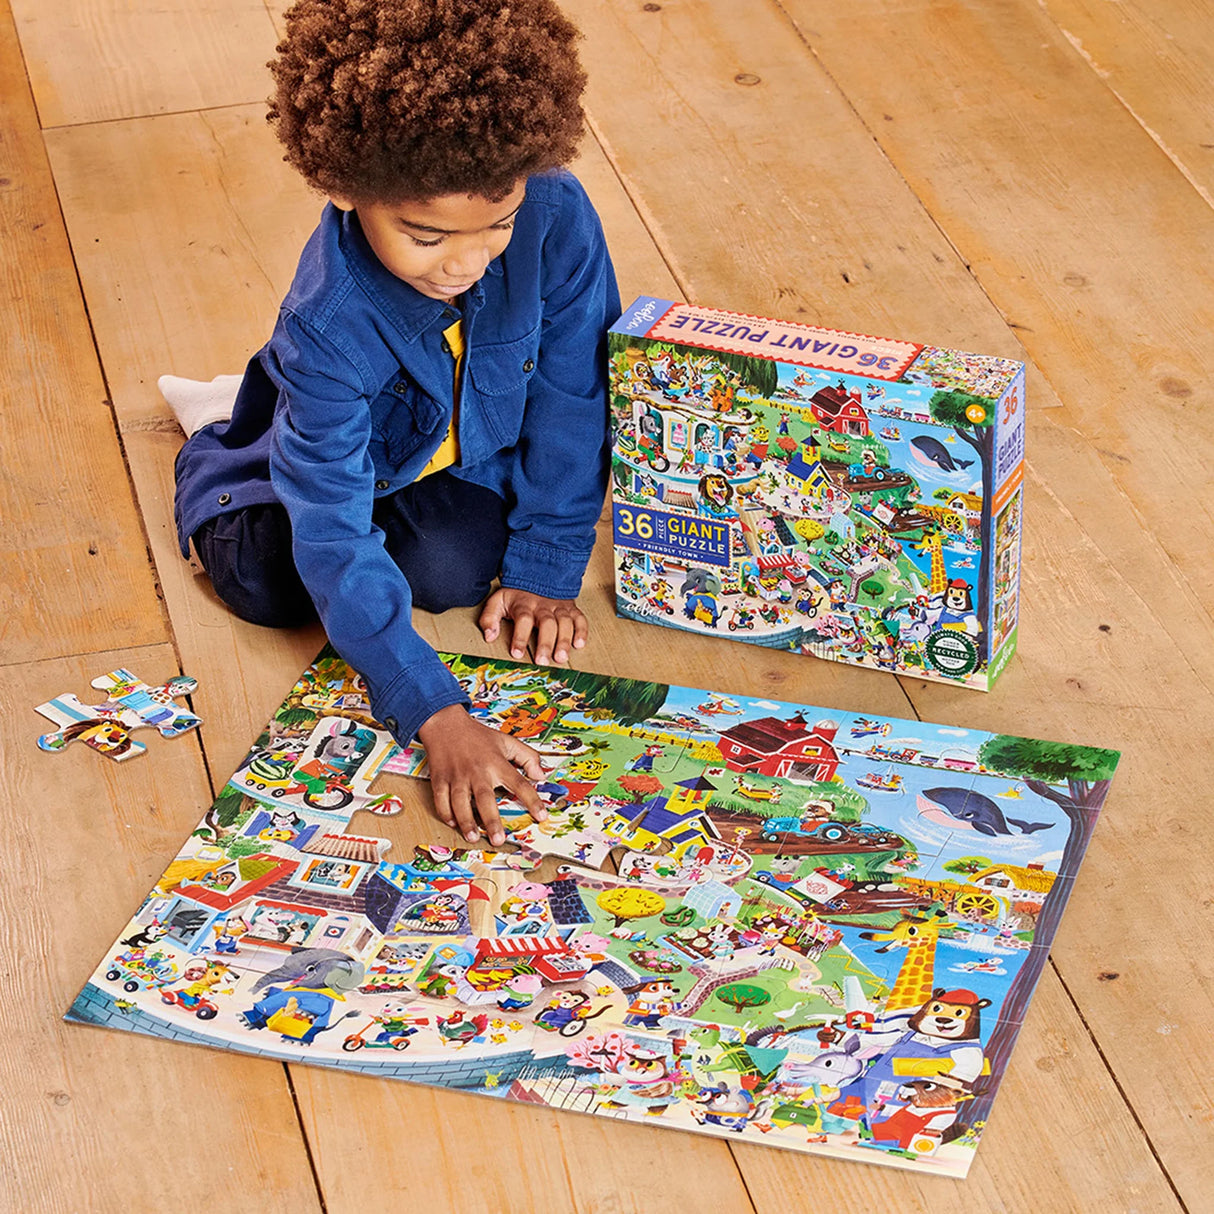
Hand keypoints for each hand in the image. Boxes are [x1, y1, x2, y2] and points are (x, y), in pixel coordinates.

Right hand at [416, 704, 546, 845]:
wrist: (445, 724)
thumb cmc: (477, 735)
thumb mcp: (506, 741)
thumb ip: (527, 756)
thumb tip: (541, 775)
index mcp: (496, 763)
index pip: (519, 784)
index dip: (532, 800)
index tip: (541, 816)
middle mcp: (477, 771)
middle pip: (485, 798)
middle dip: (491, 820)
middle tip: (498, 839)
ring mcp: (457, 776)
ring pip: (460, 802)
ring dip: (466, 822)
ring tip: (473, 837)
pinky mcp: (440, 779)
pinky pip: (440, 800)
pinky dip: (445, 813)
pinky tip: (453, 823)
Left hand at [479, 587, 587, 664]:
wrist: (538, 573)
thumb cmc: (518, 595)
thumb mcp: (498, 601)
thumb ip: (489, 618)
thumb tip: (489, 636)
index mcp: (524, 605)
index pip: (523, 620)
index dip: (520, 637)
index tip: (517, 653)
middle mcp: (543, 607)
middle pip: (547, 624)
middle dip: (545, 643)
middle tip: (542, 660)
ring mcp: (558, 608)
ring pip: (564, 623)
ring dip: (564, 640)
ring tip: (561, 657)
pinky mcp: (570, 609)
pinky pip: (579, 619)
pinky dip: (582, 631)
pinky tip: (579, 644)